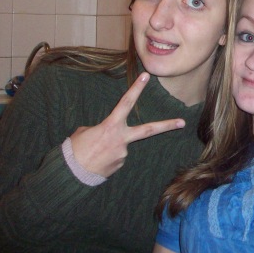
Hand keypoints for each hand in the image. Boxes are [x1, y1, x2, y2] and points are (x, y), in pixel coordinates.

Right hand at [70, 72, 184, 177]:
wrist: (71, 176)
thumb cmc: (74, 151)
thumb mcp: (83, 133)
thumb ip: (99, 129)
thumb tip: (107, 135)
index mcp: (110, 126)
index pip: (126, 103)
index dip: (136, 89)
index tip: (146, 77)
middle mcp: (121, 139)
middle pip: (149, 129)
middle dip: (167, 125)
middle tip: (182, 122)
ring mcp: (123, 153)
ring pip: (120, 145)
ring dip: (109, 148)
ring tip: (92, 154)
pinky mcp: (120, 165)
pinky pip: (115, 157)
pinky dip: (106, 157)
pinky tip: (96, 161)